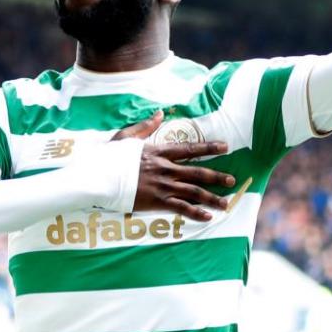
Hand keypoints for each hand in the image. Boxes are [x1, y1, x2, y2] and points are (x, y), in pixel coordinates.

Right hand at [112, 110, 234, 220]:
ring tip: (226, 203)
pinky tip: (208, 217)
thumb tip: (161, 114)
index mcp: (158, 152)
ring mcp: (162, 186)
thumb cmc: (108, 157)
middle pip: (197, 172)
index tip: (225, 147)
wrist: (98, 177)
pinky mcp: (156, 201)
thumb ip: (145, 127)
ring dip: (212, 197)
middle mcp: (165, 168)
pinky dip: (195, 213)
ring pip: (193, 191)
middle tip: (233, 181)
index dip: (209, 147)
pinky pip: (180, 208)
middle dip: (217, 176)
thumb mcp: (126, 136)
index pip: (189, 149)